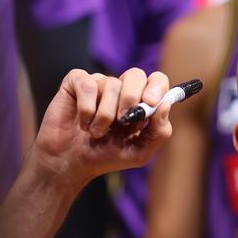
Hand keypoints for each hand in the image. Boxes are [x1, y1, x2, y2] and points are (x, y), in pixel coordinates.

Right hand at [32, 68, 171, 186]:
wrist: (72, 162)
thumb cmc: (107, 156)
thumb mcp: (140, 152)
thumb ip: (159, 132)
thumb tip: (165, 105)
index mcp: (141, 101)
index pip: (157, 80)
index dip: (156, 87)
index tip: (149, 103)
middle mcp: (121, 89)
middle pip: (136, 74)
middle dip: (131, 98)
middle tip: (123, 120)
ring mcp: (99, 84)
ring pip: (111, 84)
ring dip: (105, 115)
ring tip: (96, 132)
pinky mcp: (76, 83)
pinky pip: (88, 85)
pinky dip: (86, 109)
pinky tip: (83, 123)